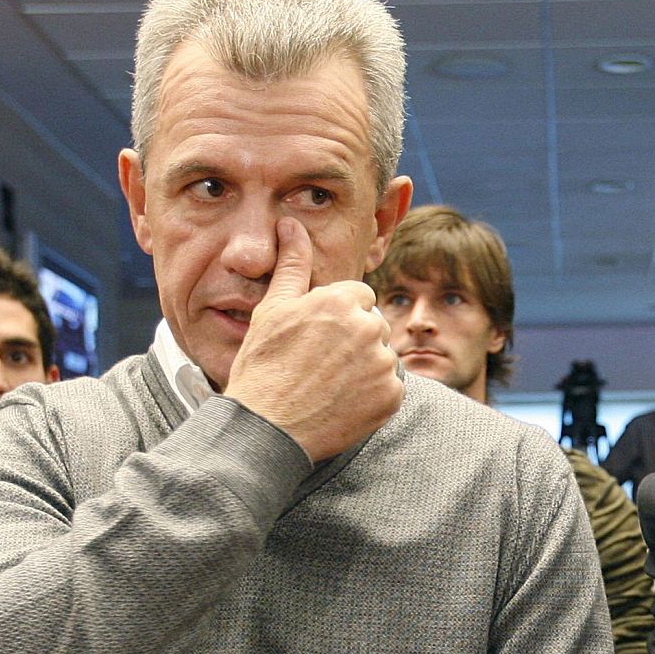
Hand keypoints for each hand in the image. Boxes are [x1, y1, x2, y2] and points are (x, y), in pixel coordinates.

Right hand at [225, 217, 401, 461]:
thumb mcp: (272, 309)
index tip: (317, 337)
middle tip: (320, 364)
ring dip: (364, 367)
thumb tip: (291, 225)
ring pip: (382, 356)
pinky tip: (343, 402)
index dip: (337, 317)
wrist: (266, 428)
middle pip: (373, 325)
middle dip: (354, 340)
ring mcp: (382, 365)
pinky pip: (391, 387)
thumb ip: (292, 265)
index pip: (358, 297)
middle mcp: (367, 328)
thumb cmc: (263, 366)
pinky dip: (373, 395)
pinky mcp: (391, 397)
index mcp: (340, 301)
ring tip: (328, 384)